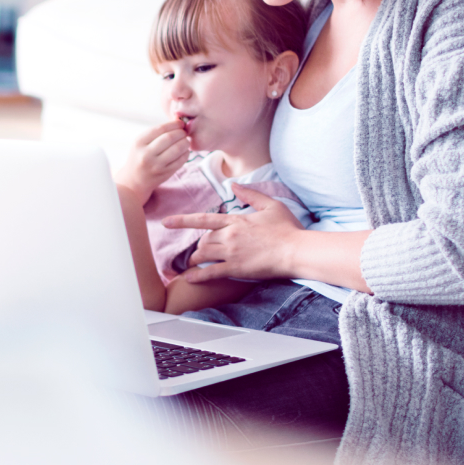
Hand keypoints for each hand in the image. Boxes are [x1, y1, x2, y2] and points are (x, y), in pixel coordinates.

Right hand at [115, 119, 189, 199]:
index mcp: (139, 142)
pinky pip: (181, 160)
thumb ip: (157, 133)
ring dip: (185, 142)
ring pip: (178, 148)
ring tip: (185, 141)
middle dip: (181, 132)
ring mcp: (156, 165)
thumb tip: (179, 123)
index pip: (160, 129)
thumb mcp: (141, 143)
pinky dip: (186, 153)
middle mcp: (146, 154)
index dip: (174, 124)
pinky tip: (184, 151)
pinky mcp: (165, 173)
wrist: (134, 180)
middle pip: (170, 137)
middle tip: (184, 132)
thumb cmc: (140, 156)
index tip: (180, 123)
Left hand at [161, 183, 303, 281]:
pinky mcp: (236, 268)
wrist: (296, 250)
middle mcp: (229, 236)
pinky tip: (188, 279)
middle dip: (199, 245)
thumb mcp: (270, 205)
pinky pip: (211, 272)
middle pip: (203, 240)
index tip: (166, 222)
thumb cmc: (287, 228)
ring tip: (193, 263)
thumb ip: (250, 194)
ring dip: (195, 259)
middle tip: (200, 250)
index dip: (182, 221)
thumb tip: (234, 185)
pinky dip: (198, 276)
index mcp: (236, 220)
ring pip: (204, 254)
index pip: (203, 219)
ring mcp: (231, 252)